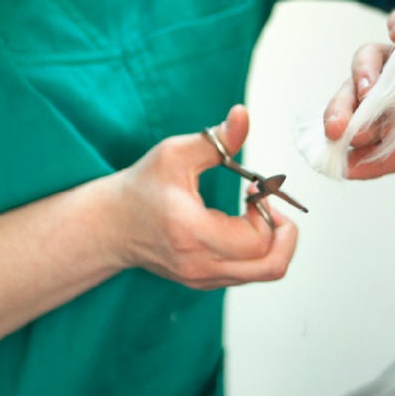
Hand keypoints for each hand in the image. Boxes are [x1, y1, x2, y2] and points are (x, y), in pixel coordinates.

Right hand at [112, 105, 297, 288]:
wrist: (111, 225)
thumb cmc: (142, 187)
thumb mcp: (175, 153)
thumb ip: (216, 138)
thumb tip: (243, 114)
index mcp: (193, 235)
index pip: (258, 240)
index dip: (269, 212)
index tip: (254, 188)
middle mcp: (201, 266)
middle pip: (272, 266)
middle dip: (284, 231)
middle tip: (266, 204)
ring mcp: (203, 279)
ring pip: (264, 272)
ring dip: (272, 239)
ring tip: (254, 211)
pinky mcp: (205, 282)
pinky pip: (249, 272)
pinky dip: (258, 248)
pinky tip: (241, 223)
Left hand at [323, 9, 394, 178]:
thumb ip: (377, 161)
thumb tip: (346, 169)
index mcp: (371, 102)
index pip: (345, 104)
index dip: (336, 115)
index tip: (334, 133)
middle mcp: (380, 75)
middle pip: (349, 84)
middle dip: (342, 103)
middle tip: (341, 125)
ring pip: (370, 54)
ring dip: (365, 71)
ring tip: (369, 91)